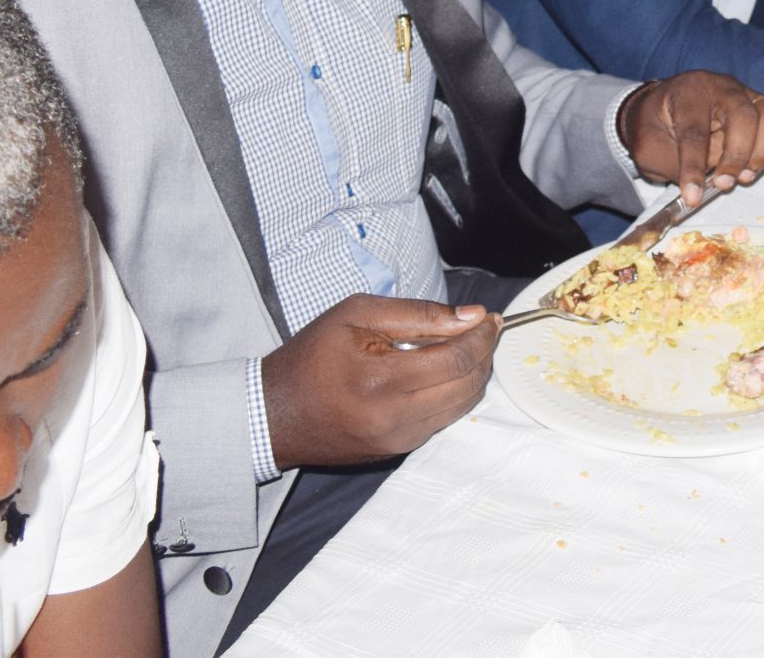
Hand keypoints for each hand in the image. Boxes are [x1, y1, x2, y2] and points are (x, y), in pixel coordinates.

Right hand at [259, 293, 500, 469]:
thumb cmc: (311, 357)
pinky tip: (442, 372)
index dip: (481, 336)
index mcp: (381, 381)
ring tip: (466, 347)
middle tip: (484, 330)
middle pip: (467, 385)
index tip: (490, 318)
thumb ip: (418, 314)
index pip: (456, 360)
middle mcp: (394, 418)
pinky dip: (452, 394)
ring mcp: (397, 440)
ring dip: (474, 375)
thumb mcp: (356, 315)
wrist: (272, 414)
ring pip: (461, 406)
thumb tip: (471, 316)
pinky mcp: (396, 451)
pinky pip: (442, 420)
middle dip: (484, 354)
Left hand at [619, 71, 763, 192]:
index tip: (693, 196)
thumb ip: (674, 166)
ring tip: (745, 175)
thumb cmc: (656, 127)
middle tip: (724, 184)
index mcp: (687, 92)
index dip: (694, 166)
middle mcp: (722, 87)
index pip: (695, 130)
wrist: (664, 106)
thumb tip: (702, 191)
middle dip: (737, 156)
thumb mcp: (648, 147)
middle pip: (743, 116)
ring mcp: (747, 94)